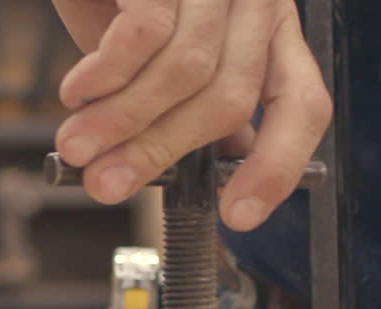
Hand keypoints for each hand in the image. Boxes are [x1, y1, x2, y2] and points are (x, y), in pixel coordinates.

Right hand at [51, 0, 330, 230]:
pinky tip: (78, 89)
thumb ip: (189, 109)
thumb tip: (202, 175)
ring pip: (184, 75)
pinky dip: (106, 75)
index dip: (276, 168)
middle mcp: (255, 1)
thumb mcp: (166, 56)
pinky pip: (144, 36)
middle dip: (160, 152)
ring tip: (78, 144)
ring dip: (121, 122)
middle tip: (107, 183)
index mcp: (270, 32)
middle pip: (228, 101)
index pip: (303, 105)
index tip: (239, 216)